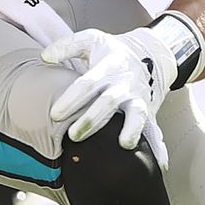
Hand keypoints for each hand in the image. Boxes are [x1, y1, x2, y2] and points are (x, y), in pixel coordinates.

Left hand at [43, 28, 172, 168]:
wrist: (149, 54)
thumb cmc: (111, 51)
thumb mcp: (91, 40)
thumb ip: (66, 46)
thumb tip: (45, 56)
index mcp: (109, 66)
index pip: (88, 83)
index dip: (72, 98)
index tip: (55, 114)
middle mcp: (124, 84)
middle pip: (109, 102)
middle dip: (92, 120)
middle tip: (73, 135)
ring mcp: (138, 98)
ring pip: (136, 114)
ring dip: (130, 129)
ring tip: (123, 145)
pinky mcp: (148, 111)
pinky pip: (154, 129)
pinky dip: (158, 147)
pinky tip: (159, 164)